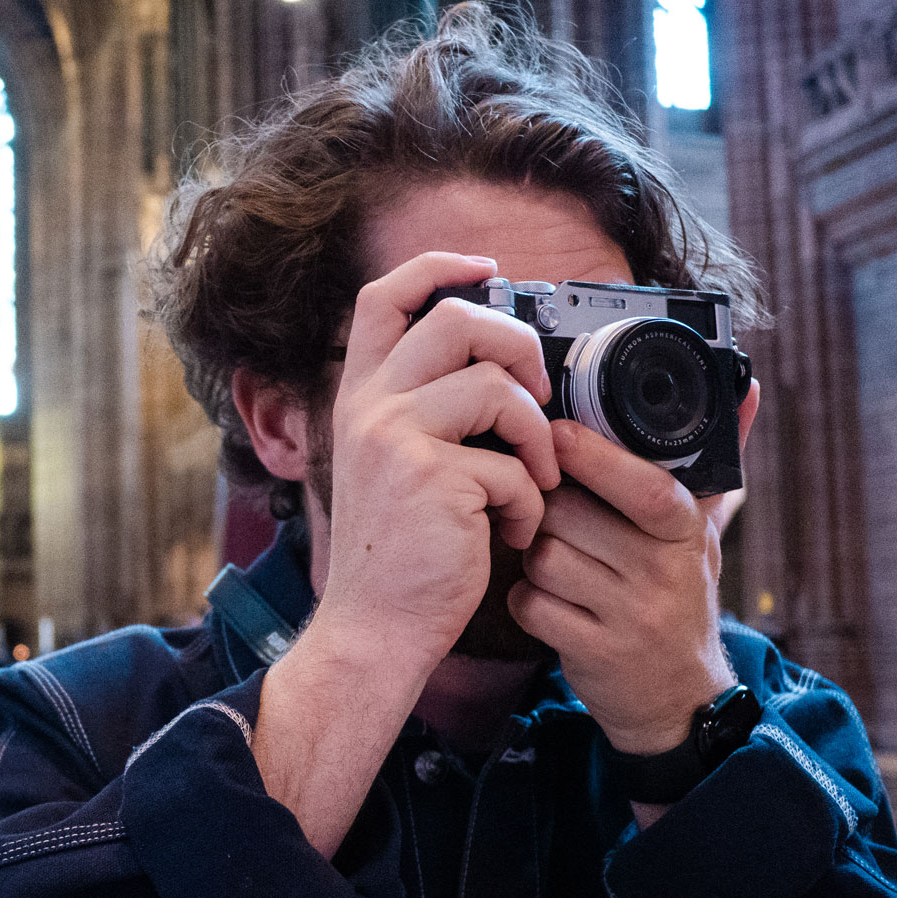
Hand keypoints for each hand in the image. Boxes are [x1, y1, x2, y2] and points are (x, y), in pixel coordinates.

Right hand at [255, 251, 561, 855]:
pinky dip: (529, 503)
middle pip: (457, 319)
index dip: (437, 267)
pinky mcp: (433, 478)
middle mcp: (369, 407)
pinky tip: (512, 533)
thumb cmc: (398, 557)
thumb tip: (499, 369)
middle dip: (518, 347)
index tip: (487, 268)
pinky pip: (512, 465)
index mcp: (358, 397)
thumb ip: (424, 413)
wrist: (374, 629)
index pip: (384, 298)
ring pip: (497, 389)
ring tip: (535, 481)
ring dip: (536, 436)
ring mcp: (396, 438)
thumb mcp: (391, 467)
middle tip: (538, 395)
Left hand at [507, 381, 759, 756]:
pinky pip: (532, 605)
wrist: (680, 701)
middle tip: (549, 509)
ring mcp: (628, 617)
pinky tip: (547, 599)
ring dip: (535, 555)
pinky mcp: (593, 653)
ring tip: (556, 558)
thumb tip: (745, 388)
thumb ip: (715, 463)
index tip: (556, 430)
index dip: (595, 456)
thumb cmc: (680, 599)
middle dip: (548, 507)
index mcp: (687, 533)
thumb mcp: (702, 533)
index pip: (644, 486)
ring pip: (545, 556)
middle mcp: (663, 574)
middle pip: (572, 514)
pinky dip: (528, 599)